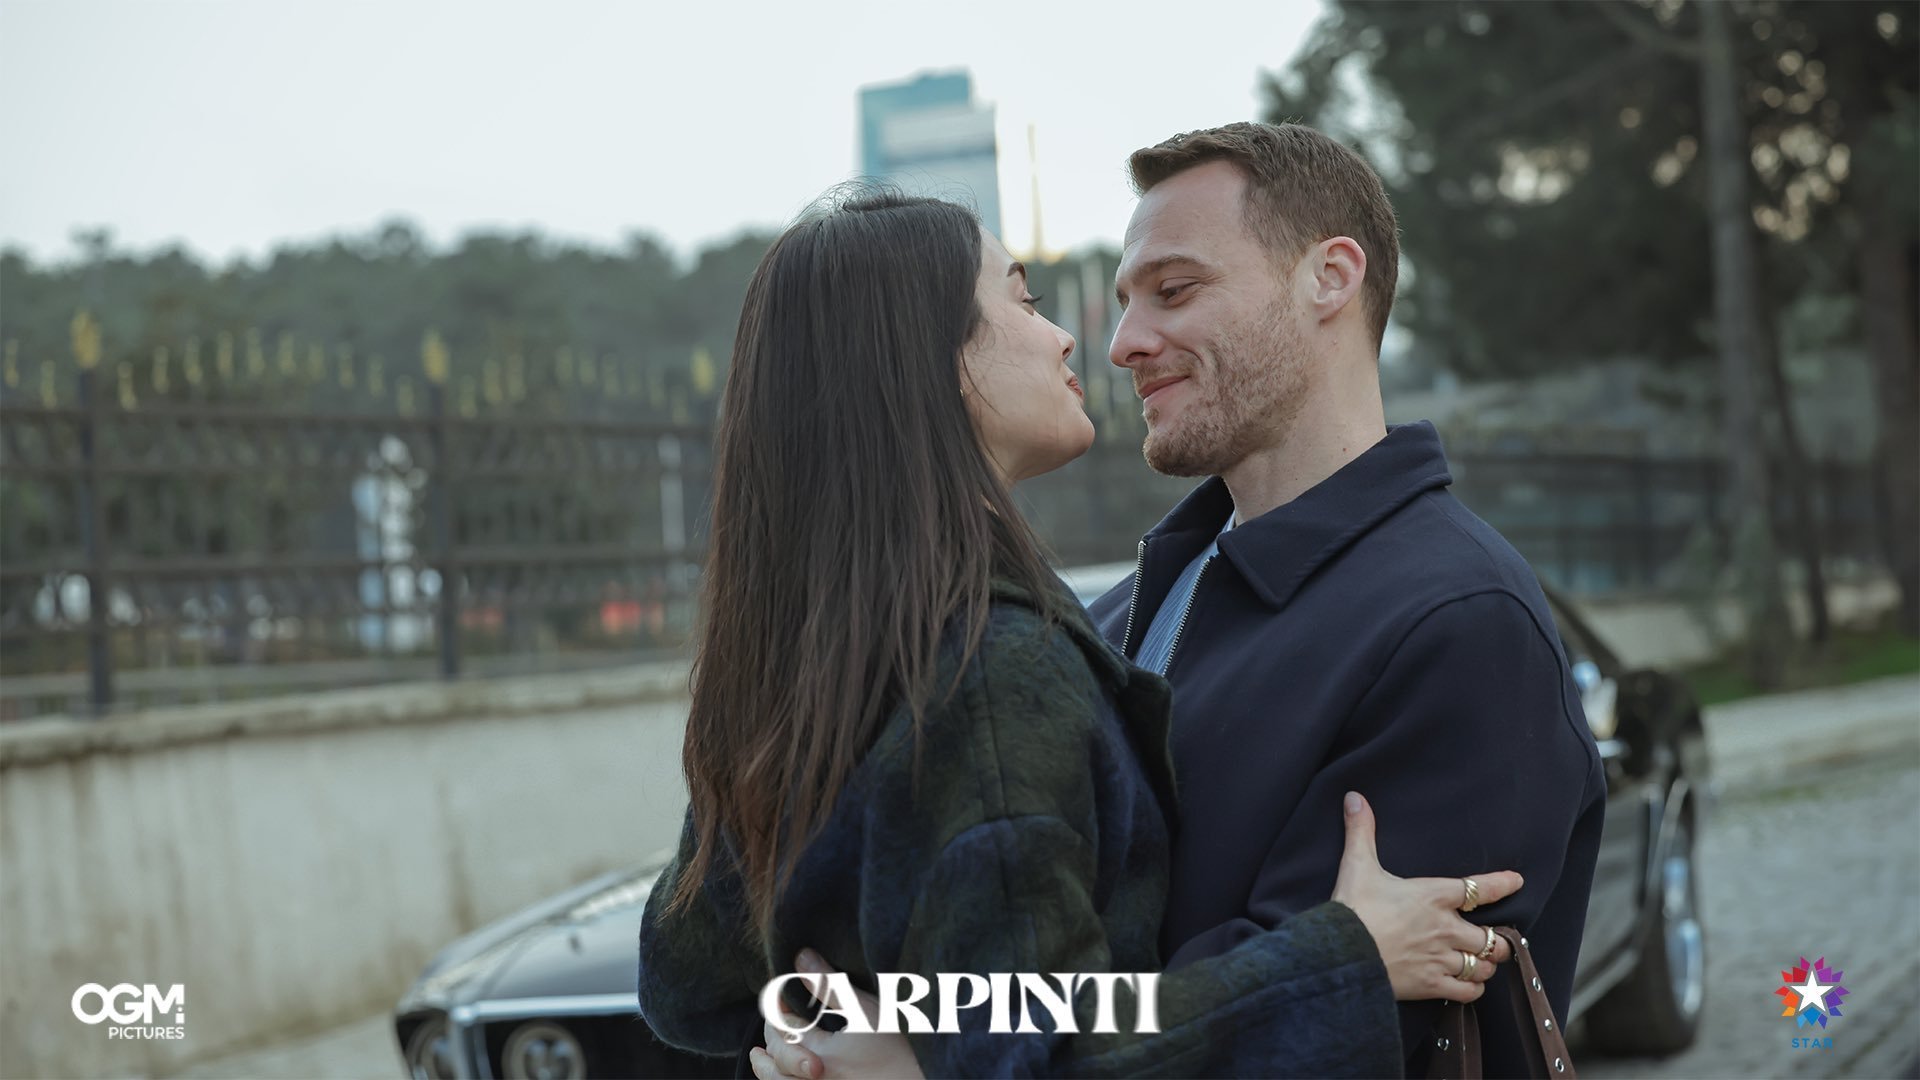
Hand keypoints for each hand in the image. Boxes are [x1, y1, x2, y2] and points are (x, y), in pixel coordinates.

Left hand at [749, 949, 924, 1079]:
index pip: (782, 1027)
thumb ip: (829, 986)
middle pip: (777, 1060)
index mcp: (819, 1056)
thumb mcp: (867, 1011)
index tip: (780, 993)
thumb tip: (800, 957)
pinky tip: (785, 1078)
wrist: (928, 1078)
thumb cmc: (903, 1050)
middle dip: (771, 1037)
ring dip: (768, 1070)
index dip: (777, 1006)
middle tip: (773, 1019)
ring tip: (760, 1057)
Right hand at [1331, 791, 1522, 1002]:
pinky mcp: (1432, 984)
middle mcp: (1446, 928)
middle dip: (1497, 941)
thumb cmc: (1353, 907)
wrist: (1340, 953)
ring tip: (1484, 963)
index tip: (1516, 882)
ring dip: (1486, 964)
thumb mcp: (1357, 865)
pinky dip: (1473, 988)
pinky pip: (1468, 990)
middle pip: (1492, 938)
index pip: (1480, 889)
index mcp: (1434, 896)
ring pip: (1485, 966)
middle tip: (1494, 940)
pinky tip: (1469, 983)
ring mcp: (1441, 959)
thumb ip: (1361, 831)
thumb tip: (1354, 797)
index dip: (1502, 884)